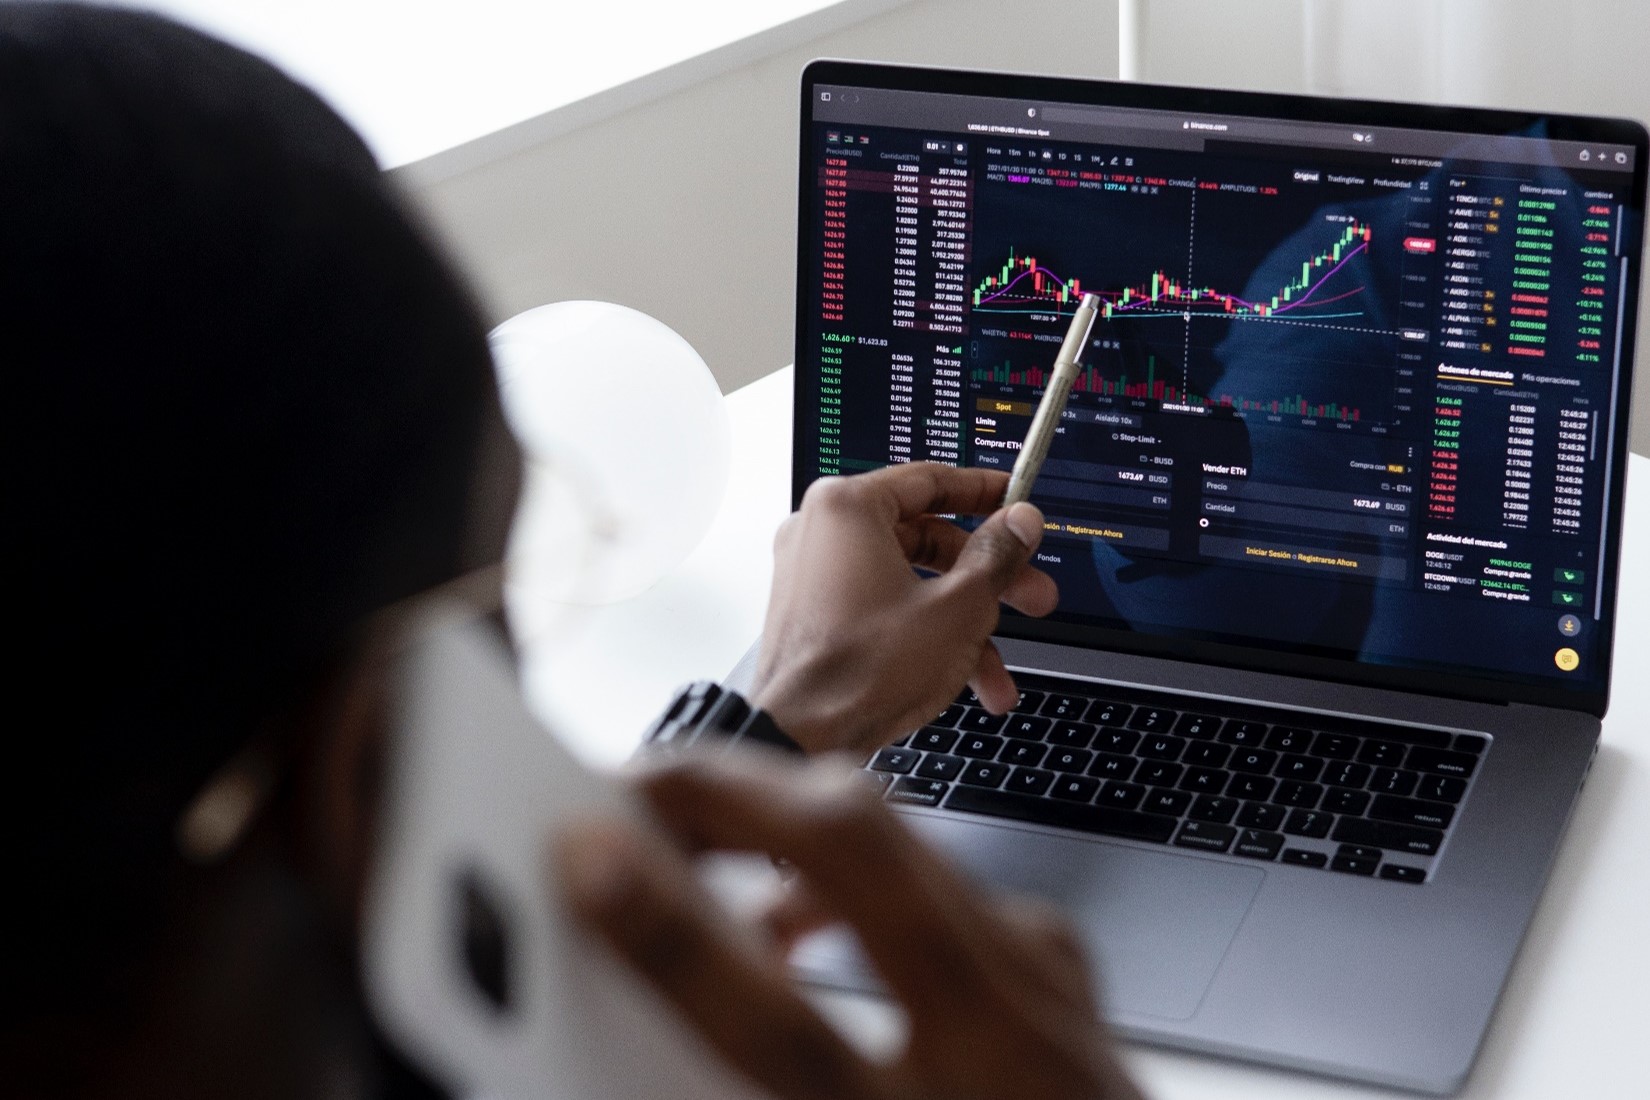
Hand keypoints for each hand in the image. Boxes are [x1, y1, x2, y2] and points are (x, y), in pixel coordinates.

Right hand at [553, 752, 1142, 1099]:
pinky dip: (862, 870)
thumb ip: (752, 1085)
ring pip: (913, 845)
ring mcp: (1048, 996)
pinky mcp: (1059, 974)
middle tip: (632, 786)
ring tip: (699, 831)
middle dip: (733, 795)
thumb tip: (648, 1044)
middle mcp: (1006, 1052)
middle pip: (868, 862)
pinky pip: (949, 884)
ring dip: (789, 818)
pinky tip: (810, 908)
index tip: (588, 861)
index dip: (672, 936)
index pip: (783, 1032)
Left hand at [749, 463, 1057, 753]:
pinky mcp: (816, 616)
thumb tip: (1021, 523)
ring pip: (910, 584)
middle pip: (926, 539)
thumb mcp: (957, 607)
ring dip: (964, 624)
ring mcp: (814, 576)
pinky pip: (883, 610)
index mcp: (846, 508)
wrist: (800, 738)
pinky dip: (924, 637)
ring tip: (1001, 669)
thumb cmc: (862, 670)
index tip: (1017, 503)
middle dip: (989, 579)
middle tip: (1033, 594)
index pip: (930, 480)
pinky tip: (966, 682)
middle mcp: (821, 533)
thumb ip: (997, 556)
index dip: (986, 494)